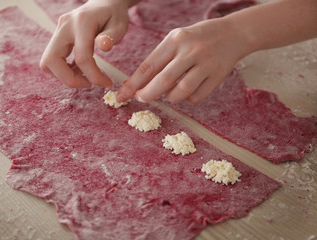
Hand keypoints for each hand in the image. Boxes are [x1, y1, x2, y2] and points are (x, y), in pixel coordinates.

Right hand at [40, 0, 130, 87]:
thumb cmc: (114, 15)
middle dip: (69, 79)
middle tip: (89, 83)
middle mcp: (65, 26)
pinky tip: (80, 69)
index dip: (94, 76)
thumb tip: (104, 46)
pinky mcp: (56, 37)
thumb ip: (112, 36)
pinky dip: (63, 70)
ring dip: (64, 76)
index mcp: (82, 23)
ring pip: (47, 62)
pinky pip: (51, 60)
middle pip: (51, 60)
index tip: (107, 84)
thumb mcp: (120, 24)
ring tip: (85, 76)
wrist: (103, 3)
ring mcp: (58, 31)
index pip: (81, 58)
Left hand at [117, 18, 249, 103]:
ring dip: (171, 97)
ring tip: (170, 93)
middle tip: (141, 99)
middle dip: (148, 94)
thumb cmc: (197, 38)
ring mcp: (206, 64)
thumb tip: (140, 84)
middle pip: (163, 80)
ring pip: (181, 92)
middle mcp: (190, 50)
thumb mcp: (177, 40)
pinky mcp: (218, 76)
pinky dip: (188, 99)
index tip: (123, 94)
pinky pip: (197, 97)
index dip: (134, 83)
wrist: (233, 34)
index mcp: (175, 39)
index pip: (149, 65)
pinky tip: (188, 92)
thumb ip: (160, 59)